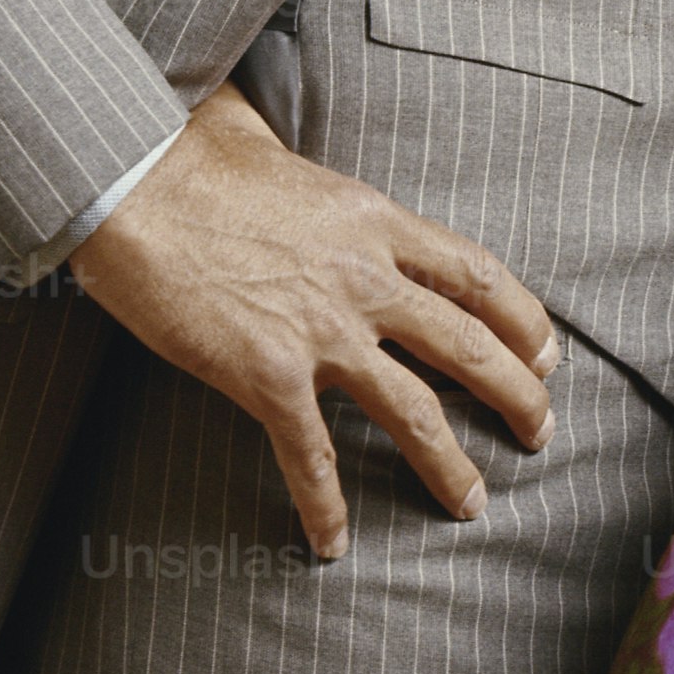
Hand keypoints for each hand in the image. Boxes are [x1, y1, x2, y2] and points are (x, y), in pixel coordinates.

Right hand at [70, 83, 556, 561]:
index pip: (481, 276)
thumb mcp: (268, 142)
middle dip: (518, 398)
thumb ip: (287, 151)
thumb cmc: (186, 158)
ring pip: (415, 411)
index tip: (545, 355)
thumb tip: (259, 132)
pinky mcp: (268, 376)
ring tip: (472, 502)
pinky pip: (310, 456)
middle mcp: (368, 280)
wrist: (127, 184)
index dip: (525, 322)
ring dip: (449, 464)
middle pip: (471, 348)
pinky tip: (334, 541)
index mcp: (378, 223)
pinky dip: (325, 505)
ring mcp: (323, 332)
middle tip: (540, 433)